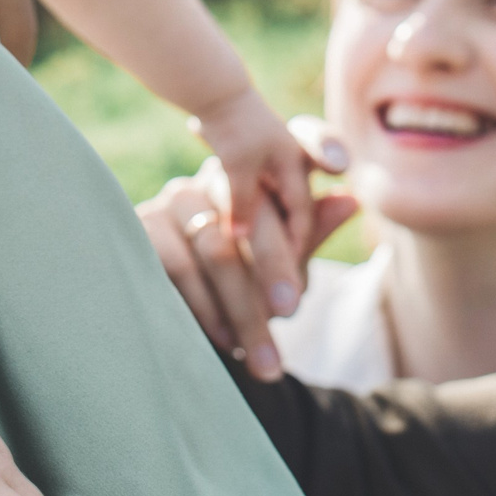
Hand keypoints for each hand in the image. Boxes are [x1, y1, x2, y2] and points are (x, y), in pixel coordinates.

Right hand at [137, 120, 356, 378]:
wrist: (184, 315)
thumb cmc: (251, 282)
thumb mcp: (288, 264)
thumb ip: (311, 232)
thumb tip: (350, 199)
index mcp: (266, 173)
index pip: (299, 142)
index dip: (321, 143)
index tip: (340, 165)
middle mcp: (220, 174)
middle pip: (255, 213)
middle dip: (275, 267)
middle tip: (290, 310)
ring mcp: (178, 197)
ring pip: (218, 249)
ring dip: (243, 307)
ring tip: (262, 353)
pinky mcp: (144, 226)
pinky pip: (181, 267)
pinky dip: (206, 308)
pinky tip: (223, 338)